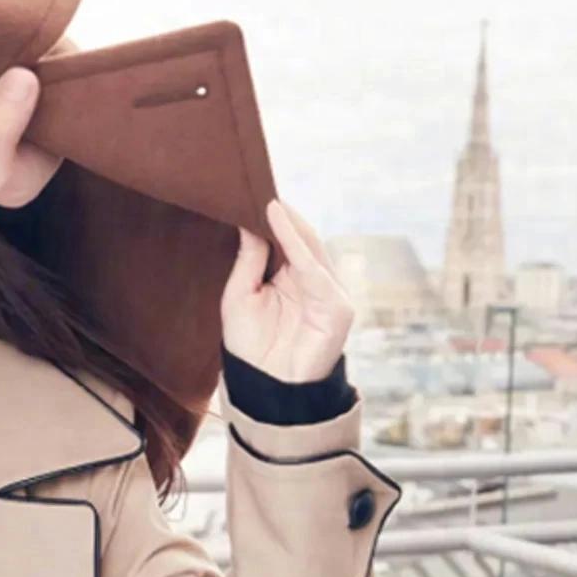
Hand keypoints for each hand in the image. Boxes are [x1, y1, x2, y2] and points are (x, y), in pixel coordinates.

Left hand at [221, 199, 355, 382]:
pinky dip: (298, 246)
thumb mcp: (239, 295)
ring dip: (290, 224)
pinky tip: (280, 224)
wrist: (264, 387)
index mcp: (291, 279)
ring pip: (311, 249)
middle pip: (301, 241)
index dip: (273, 219)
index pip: (286, 241)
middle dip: (283, 216)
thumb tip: (250, 223)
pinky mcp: (337, 308)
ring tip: (269, 202)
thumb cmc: (250, 345)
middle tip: (259, 188)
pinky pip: (315, 270)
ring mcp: (328, 293)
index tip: (251, 192)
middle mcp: (312, 283)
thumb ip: (249, 260)